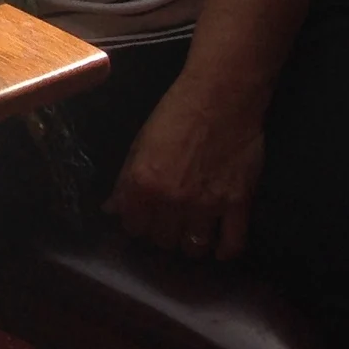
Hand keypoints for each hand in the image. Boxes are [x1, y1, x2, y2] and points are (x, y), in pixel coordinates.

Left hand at [105, 68, 267, 259]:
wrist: (220, 97)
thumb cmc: (174, 113)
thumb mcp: (139, 143)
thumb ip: (125, 181)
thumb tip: (111, 210)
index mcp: (143, 183)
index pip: (133, 226)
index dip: (137, 223)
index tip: (143, 218)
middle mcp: (172, 200)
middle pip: (162, 241)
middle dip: (162, 234)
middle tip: (167, 222)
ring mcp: (207, 205)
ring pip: (193, 248)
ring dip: (189, 243)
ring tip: (190, 232)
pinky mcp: (238, 204)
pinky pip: (232, 245)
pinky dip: (224, 251)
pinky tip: (218, 246)